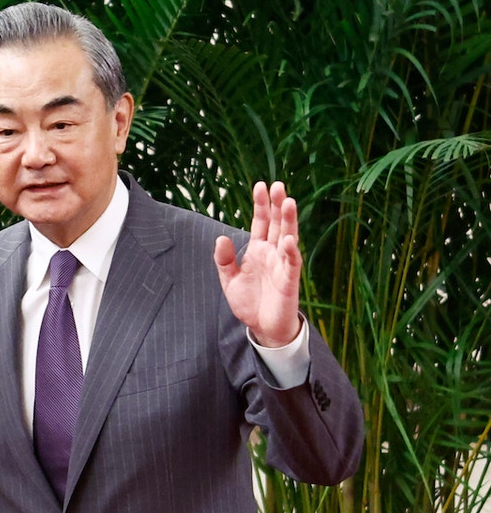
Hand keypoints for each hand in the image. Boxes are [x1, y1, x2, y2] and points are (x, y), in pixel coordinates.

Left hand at [214, 181, 302, 345]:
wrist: (262, 328)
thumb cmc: (249, 302)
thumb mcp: (229, 279)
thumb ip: (224, 259)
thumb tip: (221, 237)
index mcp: (258, 250)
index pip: (261, 222)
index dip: (260, 205)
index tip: (260, 185)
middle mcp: (272, 253)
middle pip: (276, 224)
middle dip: (276, 204)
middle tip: (277, 184)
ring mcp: (282, 264)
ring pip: (288, 237)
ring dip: (288, 220)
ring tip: (287, 201)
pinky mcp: (289, 280)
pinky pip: (292, 262)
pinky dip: (291, 251)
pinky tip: (289, 238)